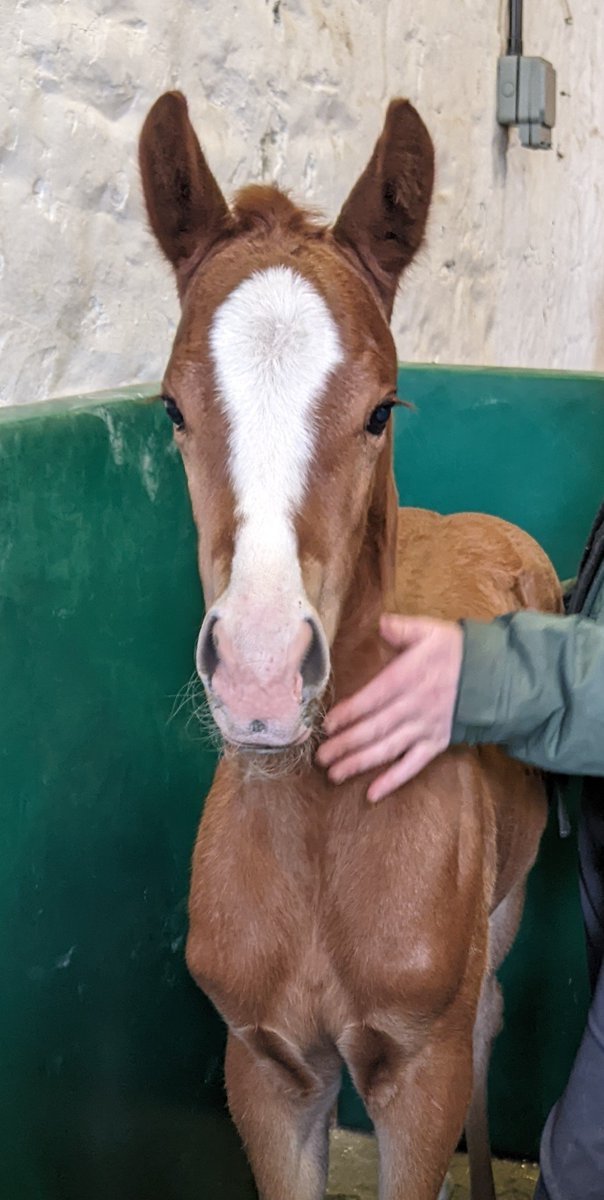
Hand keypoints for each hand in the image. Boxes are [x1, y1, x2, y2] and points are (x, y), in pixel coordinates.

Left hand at [317, 614, 463, 801]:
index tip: (327, 724)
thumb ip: (403, 629)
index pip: (372, 698)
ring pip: (388, 750)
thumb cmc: (457, 652)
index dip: (349, 713)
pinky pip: (412, 766)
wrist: (495, 677)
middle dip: (345, 744)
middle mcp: (413, 708)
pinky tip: (372, 793)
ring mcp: (424, 729)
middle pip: (374, 729)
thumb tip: (382, 623)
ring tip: (334, 775)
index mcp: (408, 679)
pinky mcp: (436, 744)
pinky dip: (392, 781)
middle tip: (320, 757)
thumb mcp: (430, 632)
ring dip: (360, 763)